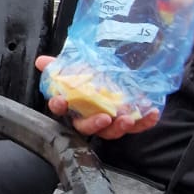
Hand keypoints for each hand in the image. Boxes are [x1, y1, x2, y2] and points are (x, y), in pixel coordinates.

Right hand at [34, 54, 160, 139]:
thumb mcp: (75, 68)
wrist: (115, 79)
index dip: (59, 106)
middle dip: (94, 124)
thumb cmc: (89, 78)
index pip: (60, 109)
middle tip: (104, 118)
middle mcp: (88, 118)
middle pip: (86, 127)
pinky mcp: (127, 122)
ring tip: (128, 118)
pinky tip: (152, 114)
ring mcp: (108, 122)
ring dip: (119, 127)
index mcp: (73, 106)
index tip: (61, 100)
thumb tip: (41, 61)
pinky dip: (145, 122)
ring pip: (110, 132)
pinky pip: (136, 127)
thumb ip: (59, 66)